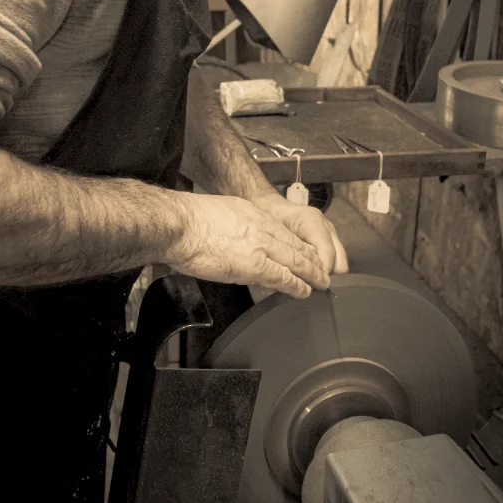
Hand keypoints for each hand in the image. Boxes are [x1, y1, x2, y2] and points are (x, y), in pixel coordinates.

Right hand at [164, 192, 330, 298]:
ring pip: (295, 259)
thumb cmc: (188, 220)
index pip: (282, 230)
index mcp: (251, 214)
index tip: (305, 251)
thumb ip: (233, 225)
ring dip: (311, 272)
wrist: (180, 224)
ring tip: (321, 282)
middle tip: (323, 268)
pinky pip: (282, 276)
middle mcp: (261, 226)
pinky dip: (296, 285)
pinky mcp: (254, 265)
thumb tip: (234, 240)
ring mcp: (260, 245)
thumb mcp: (219, 212)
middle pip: (294, 244)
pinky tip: (305, 291)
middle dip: (311, 258)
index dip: (297, 243)